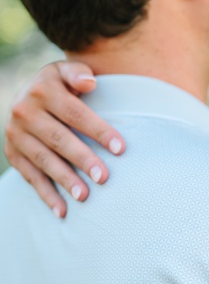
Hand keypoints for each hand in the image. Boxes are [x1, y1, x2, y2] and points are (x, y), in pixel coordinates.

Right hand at [4, 60, 121, 215]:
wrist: (27, 94)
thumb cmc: (61, 85)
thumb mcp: (66, 71)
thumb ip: (78, 73)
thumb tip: (89, 82)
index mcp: (43, 90)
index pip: (75, 114)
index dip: (98, 131)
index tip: (121, 148)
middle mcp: (25, 112)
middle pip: (59, 139)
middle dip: (82, 159)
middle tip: (104, 177)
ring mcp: (16, 134)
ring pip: (43, 160)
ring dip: (64, 180)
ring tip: (85, 196)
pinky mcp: (12, 153)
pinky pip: (30, 176)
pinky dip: (46, 194)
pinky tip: (62, 211)